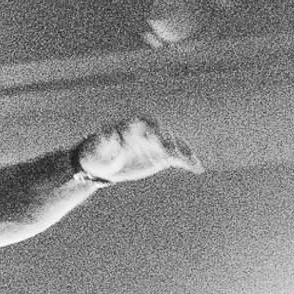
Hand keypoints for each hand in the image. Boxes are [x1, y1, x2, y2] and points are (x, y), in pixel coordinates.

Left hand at [71, 116, 202, 182]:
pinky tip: (197, 168)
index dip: (151, 131)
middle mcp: (146, 131)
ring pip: (173, 145)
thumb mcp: (98, 148)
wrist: (100, 163)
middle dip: (169, 142)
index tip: (156, 141)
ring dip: (183, 152)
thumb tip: (113, 136)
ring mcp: (155, 143)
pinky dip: (187, 161)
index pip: (145, 125)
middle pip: (162, 134)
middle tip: (175, 154)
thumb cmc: (97, 153)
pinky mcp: (160, 155)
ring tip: (192, 161)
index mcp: (131, 125)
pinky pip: (176, 157)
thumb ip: (107, 141)